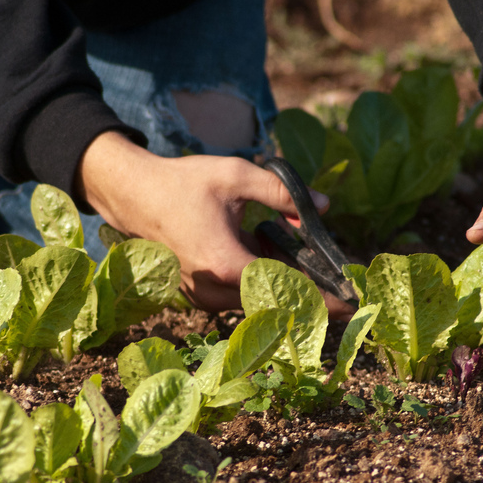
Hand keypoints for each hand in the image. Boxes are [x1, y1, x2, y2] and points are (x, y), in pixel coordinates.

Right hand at [76, 132, 350, 314]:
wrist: (132, 194)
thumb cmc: (181, 183)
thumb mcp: (237, 177)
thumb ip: (283, 193)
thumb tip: (323, 204)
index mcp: (227, 264)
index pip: (286, 291)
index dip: (321, 299)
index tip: (350, 305)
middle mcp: (213, 290)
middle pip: (273, 303)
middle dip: (305, 294)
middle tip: (337, 286)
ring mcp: (202, 297)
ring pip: (255, 303)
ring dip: (279, 287)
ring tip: (298, 262)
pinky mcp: (197, 295)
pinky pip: (237, 298)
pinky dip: (257, 284)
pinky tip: (265, 255)